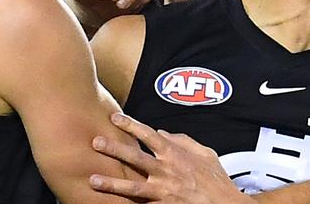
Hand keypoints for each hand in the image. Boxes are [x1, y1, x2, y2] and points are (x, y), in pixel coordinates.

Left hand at [89, 113, 251, 203]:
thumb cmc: (216, 179)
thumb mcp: (204, 152)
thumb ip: (183, 140)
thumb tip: (162, 133)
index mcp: (175, 154)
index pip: (148, 134)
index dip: (131, 124)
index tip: (115, 117)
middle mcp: (166, 171)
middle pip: (135, 157)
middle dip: (113, 149)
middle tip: (94, 142)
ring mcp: (164, 192)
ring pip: (133, 187)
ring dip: (112, 183)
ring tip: (93, 180)